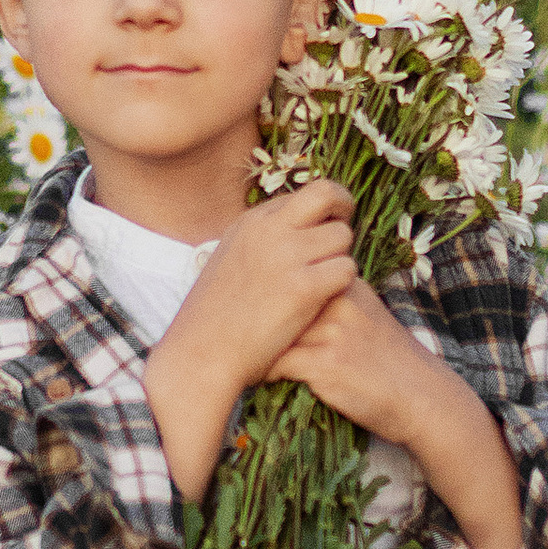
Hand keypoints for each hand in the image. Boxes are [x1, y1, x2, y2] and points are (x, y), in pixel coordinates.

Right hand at [138, 180, 356, 499]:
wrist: (201, 354)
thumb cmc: (216, 318)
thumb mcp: (231, 261)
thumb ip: (261, 242)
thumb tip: (294, 235)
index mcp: (250, 221)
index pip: (305, 195)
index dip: (320, 213)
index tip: (322, 233)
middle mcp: (269, 229)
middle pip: (329, 194)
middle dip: (343, 212)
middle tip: (341, 241)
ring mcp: (286, 255)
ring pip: (343, 236)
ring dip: (341, 258)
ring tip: (324, 284)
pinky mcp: (303, 287)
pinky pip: (347, 270)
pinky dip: (343, 286)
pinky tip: (324, 302)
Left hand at [262, 273, 444, 442]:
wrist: (422, 396)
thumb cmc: (388, 359)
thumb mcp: (366, 314)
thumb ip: (332, 299)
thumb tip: (285, 292)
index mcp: (347, 285)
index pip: (292, 278)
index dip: (268, 297)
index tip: (252, 312)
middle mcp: (339, 301)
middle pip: (276, 301)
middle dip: (255, 321)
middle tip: (240, 337)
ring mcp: (333, 332)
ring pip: (272, 333)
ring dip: (257, 349)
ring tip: (248, 359)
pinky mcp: (326, 364)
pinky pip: (278, 365)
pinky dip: (267, 373)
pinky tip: (267, 380)